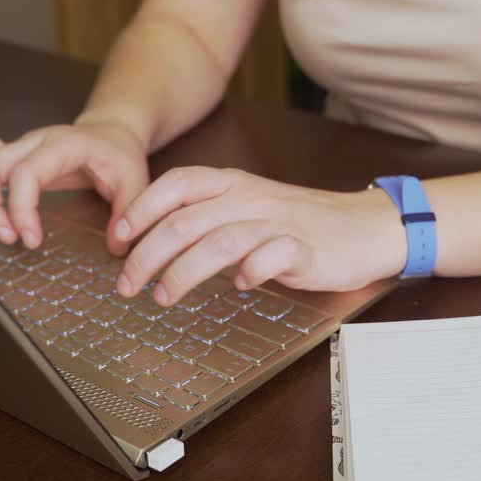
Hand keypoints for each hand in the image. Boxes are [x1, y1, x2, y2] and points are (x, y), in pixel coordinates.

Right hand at [0, 120, 149, 253]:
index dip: (21, 209)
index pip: (26, 173)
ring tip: (1, 232)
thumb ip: (128, 213)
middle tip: (10, 239)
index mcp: (63, 145)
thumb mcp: (135, 181)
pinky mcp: (11, 154)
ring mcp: (18, 146)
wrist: (111, 133)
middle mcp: (34, 141)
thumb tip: (117, 245)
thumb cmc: (119, 156)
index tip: (32, 240)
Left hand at [112, 167, 407, 304]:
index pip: (176, 184)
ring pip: (218, 240)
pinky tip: (240, 287)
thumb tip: (152, 242)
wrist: (364, 227)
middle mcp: (251, 198)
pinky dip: (251, 271)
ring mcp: (278, 222)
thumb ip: (207, 217)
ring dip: (183, 271)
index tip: (115, 240)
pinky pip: (272, 255)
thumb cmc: (300, 222)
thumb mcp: (248, 208)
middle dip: (147, 254)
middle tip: (127, 284)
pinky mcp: (305, 248)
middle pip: (186, 220)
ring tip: (163, 296)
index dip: (140, 209)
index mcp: (233, 183)